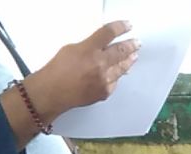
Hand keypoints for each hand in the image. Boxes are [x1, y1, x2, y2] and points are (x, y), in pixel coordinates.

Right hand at [23, 21, 139, 121]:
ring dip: (129, 60)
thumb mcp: (71, 49)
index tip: (127, 26)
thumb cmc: (57, 70)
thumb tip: (102, 46)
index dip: (120, 28)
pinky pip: (115, 81)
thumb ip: (89, 46)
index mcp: (89, 49)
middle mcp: (99, 63)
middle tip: (136, 43)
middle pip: (121, 51)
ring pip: (122, 67)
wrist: (54, 91)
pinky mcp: (106, 91)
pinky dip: (117, 76)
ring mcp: (104, 79)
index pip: (108, 33)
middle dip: (130, 45)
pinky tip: (120, 73)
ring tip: (134, 56)